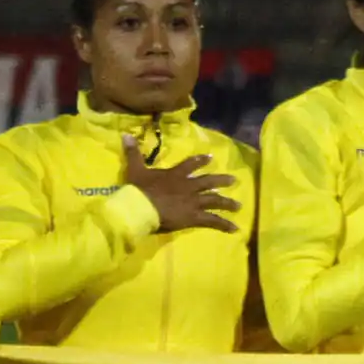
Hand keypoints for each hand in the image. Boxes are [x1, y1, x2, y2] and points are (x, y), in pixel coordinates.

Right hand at [123, 135, 237, 232]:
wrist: (142, 206)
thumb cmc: (139, 189)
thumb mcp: (135, 169)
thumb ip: (133, 152)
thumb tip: (126, 135)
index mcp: (176, 175)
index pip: (191, 165)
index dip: (200, 161)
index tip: (210, 158)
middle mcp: (188, 186)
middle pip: (209, 182)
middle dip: (221, 180)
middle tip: (234, 180)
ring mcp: (193, 202)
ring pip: (215, 201)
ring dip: (227, 203)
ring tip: (238, 206)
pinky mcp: (194, 217)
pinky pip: (212, 221)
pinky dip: (224, 225)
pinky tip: (234, 229)